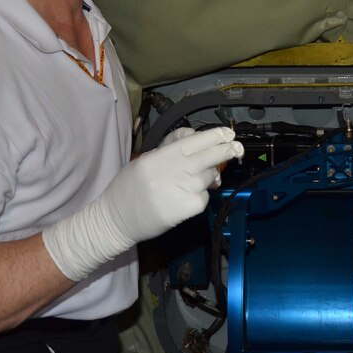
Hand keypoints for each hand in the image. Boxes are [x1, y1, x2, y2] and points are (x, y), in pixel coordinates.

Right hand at [43, 127, 243, 280]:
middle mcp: (170, 172)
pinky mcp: (185, 209)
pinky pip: (203, 197)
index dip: (213, 136)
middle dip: (225, 151)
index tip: (228, 133)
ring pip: (208, 177)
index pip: (192, 142)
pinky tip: (187, 198)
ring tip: (197, 180)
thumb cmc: (130, 188)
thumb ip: (169, 149)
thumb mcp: (145, 160)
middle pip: (207, 157)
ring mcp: (179, 191)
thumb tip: (196, 138)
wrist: (115, 220)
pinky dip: (200, 196)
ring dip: (208, 177)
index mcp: (158, 157)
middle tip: (237, 148)